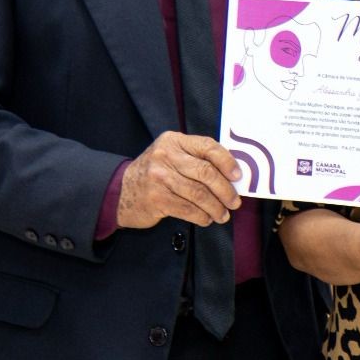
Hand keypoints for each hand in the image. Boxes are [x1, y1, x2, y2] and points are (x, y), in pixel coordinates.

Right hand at [116, 131, 241, 229]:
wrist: (121, 191)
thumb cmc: (155, 174)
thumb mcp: (171, 156)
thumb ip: (196, 158)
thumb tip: (232, 174)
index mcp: (174, 141)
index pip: (207, 146)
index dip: (227, 161)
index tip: (238, 176)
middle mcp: (165, 156)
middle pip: (206, 172)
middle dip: (225, 190)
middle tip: (235, 202)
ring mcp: (159, 178)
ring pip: (199, 194)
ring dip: (216, 207)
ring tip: (223, 215)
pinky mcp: (156, 199)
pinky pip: (188, 209)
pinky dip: (202, 216)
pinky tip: (206, 219)